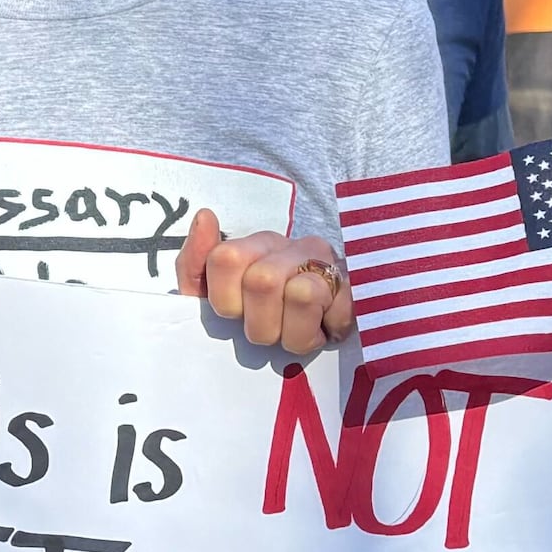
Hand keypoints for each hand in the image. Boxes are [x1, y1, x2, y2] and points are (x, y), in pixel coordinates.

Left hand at [175, 210, 354, 355]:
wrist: (315, 334)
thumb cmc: (255, 317)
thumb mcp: (212, 296)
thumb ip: (194, 264)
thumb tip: (206, 216)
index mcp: (254, 246)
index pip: (225, 258)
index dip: (225, 300)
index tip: (234, 315)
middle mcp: (292, 247)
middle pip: (263, 281)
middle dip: (261, 324)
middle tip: (269, 330)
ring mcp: (328, 263)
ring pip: (302, 295)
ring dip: (294, 333)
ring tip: (294, 331)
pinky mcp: (357, 289)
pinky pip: (338, 314)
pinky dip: (325, 333)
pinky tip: (321, 329)